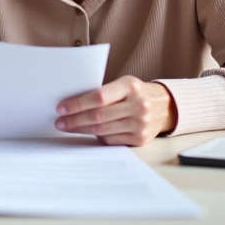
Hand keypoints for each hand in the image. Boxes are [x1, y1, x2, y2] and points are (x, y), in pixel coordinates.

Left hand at [55, 76, 176, 145]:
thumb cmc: (135, 93)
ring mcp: (140, 124)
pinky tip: (86, 132)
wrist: (164, 106)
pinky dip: (96, 136)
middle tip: (59, 122)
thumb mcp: (123, 84)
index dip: (78, 104)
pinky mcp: (140, 139)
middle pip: (98, 116)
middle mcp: (138, 105)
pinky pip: (110, 139)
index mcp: (131, 86)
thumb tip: (72, 103)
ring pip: (102, 130)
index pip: (99, 97)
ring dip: (81, 129)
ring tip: (67, 127)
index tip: (61, 108)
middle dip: (75, 119)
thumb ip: (103, 91)